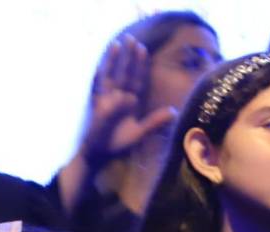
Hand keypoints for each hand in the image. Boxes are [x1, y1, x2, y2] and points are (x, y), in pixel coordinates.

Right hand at [81, 35, 176, 164]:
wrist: (98, 155)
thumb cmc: (118, 145)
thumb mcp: (139, 134)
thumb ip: (154, 123)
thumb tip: (173, 111)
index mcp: (131, 102)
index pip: (137, 80)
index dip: (140, 65)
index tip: (143, 50)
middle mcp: (119, 98)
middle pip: (124, 73)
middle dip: (128, 57)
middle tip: (132, 39)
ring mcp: (106, 100)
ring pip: (111, 76)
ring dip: (113, 61)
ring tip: (117, 44)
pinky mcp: (96, 106)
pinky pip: (96, 88)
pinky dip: (98, 77)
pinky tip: (99, 65)